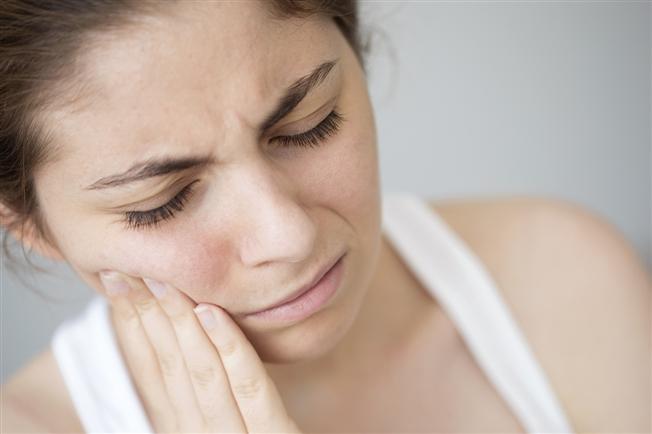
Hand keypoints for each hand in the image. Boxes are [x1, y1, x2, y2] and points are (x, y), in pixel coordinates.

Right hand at [99, 271, 301, 433]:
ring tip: (162, 281)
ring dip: (178, 323)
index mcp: (183, 431)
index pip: (152, 372)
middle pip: (169, 368)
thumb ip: (200, 398)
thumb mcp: (220, 426)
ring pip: (200, 372)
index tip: (118, 285)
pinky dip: (229, 348)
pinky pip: (249, 389)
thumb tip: (179, 343)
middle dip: (147, 316)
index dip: (132, 327)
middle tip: (129, 269)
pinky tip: (211, 312)